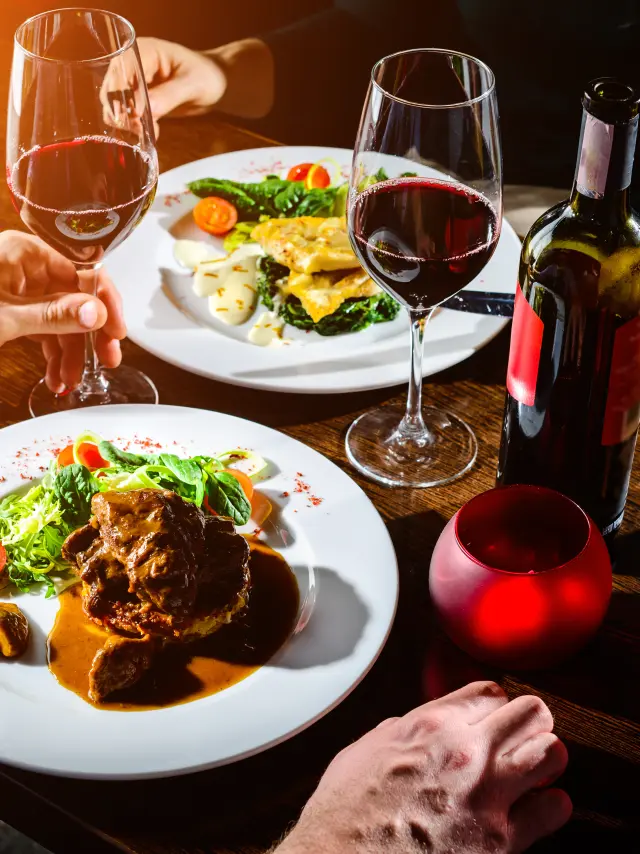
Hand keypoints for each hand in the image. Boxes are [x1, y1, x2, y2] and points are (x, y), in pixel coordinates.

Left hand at [0, 231, 125, 392]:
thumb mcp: (4, 318)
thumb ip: (53, 315)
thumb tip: (95, 312)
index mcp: (25, 253)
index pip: (82, 272)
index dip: (104, 303)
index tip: (116, 332)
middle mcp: (25, 267)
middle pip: (75, 298)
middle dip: (89, 335)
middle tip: (107, 362)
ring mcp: (17, 289)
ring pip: (60, 319)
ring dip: (69, 353)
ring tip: (71, 381)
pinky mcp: (10, 309)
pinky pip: (42, 329)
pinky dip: (51, 353)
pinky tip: (56, 376)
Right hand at [102, 37, 273, 136]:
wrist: (215, 86)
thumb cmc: (208, 77)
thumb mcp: (192, 85)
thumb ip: (168, 96)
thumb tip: (142, 111)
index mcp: (144, 51)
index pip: (123, 72)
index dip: (124, 95)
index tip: (137, 116)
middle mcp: (131, 63)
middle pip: (111, 89)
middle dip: (123, 112)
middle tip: (141, 130)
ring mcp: (131, 82)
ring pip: (112, 104)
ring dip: (125, 122)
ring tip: (146, 132)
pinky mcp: (135, 99)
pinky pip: (123, 114)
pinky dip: (131, 126)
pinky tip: (148, 132)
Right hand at [279, 682, 571, 853]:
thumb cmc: (349, 809)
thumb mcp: (370, 747)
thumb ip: (408, 729)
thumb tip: (428, 725)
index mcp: (432, 724)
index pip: (491, 692)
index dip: (496, 705)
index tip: (494, 718)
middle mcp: (466, 752)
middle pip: (531, 713)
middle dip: (530, 723)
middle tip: (522, 738)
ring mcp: (488, 795)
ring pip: (552, 752)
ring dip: (546, 757)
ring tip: (534, 768)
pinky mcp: (502, 841)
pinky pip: (554, 808)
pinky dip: (552, 805)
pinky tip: (538, 807)